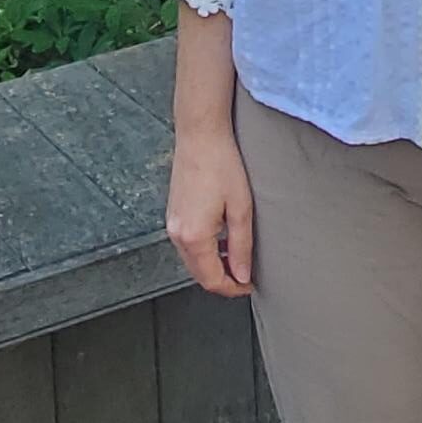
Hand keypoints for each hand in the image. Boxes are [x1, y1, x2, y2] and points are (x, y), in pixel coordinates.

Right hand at [166, 124, 254, 296]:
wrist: (200, 134)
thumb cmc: (221, 164)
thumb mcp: (241, 208)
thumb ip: (241, 246)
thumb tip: (242, 275)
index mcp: (193, 237)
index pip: (211, 280)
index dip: (232, 288)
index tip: (249, 285)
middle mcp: (177, 234)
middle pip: (199, 273)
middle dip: (222, 279)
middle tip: (246, 275)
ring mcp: (172, 223)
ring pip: (192, 260)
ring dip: (213, 265)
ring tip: (236, 257)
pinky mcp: (173, 213)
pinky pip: (187, 244)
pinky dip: (204, 250)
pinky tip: (221, 239)